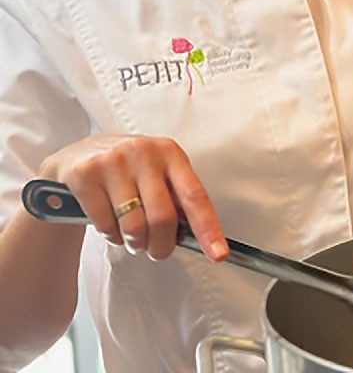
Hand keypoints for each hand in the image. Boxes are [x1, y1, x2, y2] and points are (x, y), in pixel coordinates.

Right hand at [38, 135, 227, 261]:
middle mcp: (145, 153)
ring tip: (130, 235)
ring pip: (133, 226)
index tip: (219, 253)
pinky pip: (105, 225)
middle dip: (160, 246)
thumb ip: (176, 198)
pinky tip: (110, 223)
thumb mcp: (157, 173)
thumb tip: (199, 235)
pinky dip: (111, 236)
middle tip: (155, 250)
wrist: (79, 155)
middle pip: (163, 218)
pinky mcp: (86, 174)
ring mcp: (114, 161)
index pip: (195, 196)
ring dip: (134, 243)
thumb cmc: (128, 170)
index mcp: (170, 153)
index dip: (208, 228)